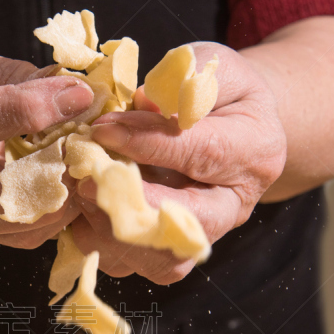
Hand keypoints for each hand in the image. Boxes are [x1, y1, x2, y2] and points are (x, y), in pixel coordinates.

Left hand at [70, 42, 286, 282]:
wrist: (227, 132)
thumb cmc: (217, 95)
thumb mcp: (213, 68)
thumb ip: (183, 81)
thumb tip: (141, 101)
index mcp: (253, 154)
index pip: (203, 154)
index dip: (149, 143)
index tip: (103, 128)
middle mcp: (233, 208)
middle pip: (189, 225)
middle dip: (133, 205)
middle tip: (87, 180)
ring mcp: (200, 238)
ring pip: (160, 260)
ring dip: (112, 230)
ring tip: (81, 192)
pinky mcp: (167, 256)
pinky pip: (132, 265)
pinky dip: (99, 242)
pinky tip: (80, 211)